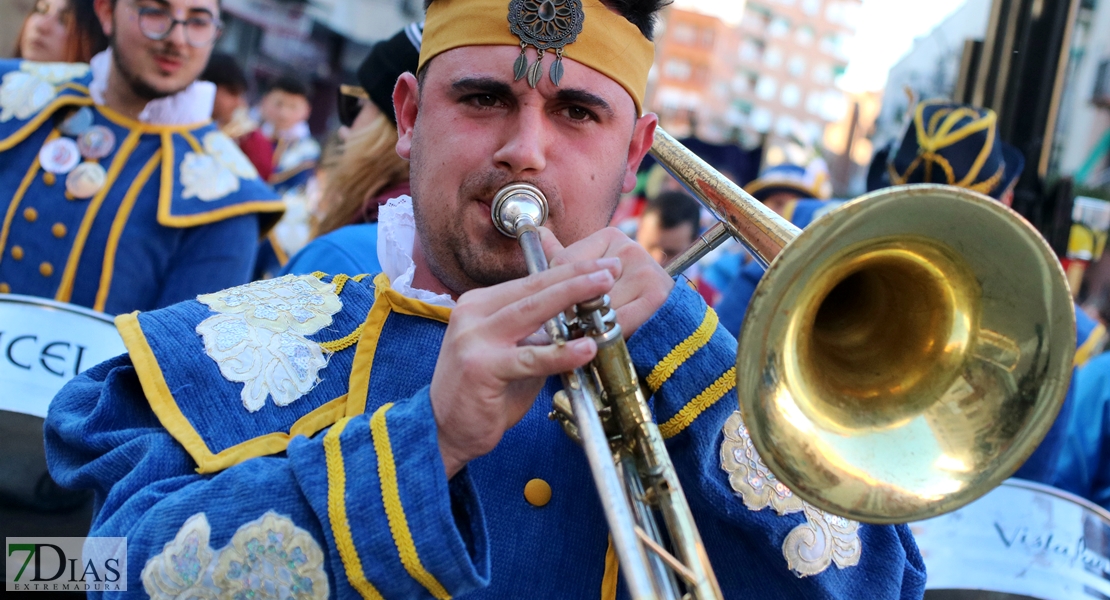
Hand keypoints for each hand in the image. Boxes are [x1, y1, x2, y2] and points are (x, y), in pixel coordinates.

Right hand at [431, 257, 621, 477]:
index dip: (568, 271)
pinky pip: (529, 359)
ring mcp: (474, 339)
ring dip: (571, 296)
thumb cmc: (484, 392)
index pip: (531, 281)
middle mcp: (473, 313)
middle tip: (610, 268)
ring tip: (603, 289)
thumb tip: (580, 319)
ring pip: (531, 311)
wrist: (444, 429)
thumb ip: (539, 334)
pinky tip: (586, 349)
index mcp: (480, 304)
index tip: (602, 264)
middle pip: (533, 288)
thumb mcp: (511, 351)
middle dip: (576, 275)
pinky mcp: (480, 368)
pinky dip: (561, 354)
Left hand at [542, 227, 673, 336]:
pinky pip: (617, 321)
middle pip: (580, 286)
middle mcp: (629, 247)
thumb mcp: (592, 275)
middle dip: (575, 313)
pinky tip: (610, 339)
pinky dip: (609, 335)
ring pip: (597, 306)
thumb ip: (564, 257)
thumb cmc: (625, 301)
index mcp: (610, 236)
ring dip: (592, 327)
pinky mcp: (657, 294)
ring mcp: (645, 269)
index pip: (564, 262)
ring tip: (596, 334)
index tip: (567, 306)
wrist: (670, 330)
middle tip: (576, 326)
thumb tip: (537, 231)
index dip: (560, 292)